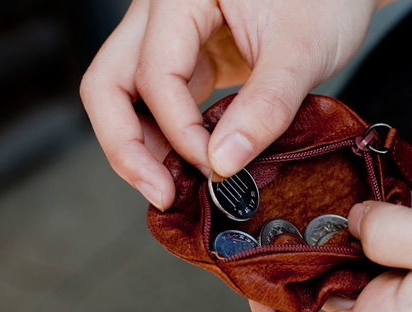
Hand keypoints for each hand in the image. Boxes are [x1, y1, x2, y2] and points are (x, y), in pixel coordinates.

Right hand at [80, 0, 382, 210]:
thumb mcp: (302, 50)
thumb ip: (265, 106)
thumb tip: (224, 164)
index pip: (155, 76)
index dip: (181, 132)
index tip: (216, 169)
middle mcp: (162, 12)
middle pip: (109, 83)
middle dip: (127, 146)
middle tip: (160, 193)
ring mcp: (171, 36)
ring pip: (125, 95)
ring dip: (141, 146)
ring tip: (171, 189)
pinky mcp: (191, 57)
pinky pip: (160, 100)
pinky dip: (168, 135)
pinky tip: (187, 166)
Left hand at [250, 186, 411, 311]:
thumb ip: (387, 230)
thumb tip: (348, 222)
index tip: (252, 270)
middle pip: (322, 309)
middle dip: (294, 268)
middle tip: (278, 215)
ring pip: (353, 280)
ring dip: (332, 244)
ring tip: (318, 199)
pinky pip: (387, 260)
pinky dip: (369, 233)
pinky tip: (369, 201)